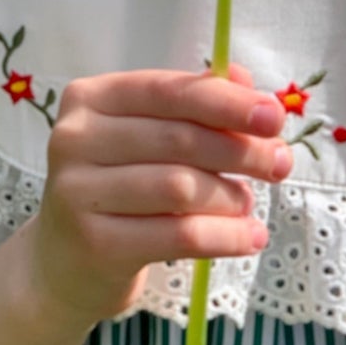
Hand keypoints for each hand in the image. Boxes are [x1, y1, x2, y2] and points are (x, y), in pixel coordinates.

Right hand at [25, 62, 291, 328]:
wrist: (65, 263)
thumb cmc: (120, 186)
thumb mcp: (151, 137)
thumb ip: (196, 104)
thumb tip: (246, 82)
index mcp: (91, 97)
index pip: (169, 91)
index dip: (227, 102)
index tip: (274, 116)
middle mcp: (75, 138)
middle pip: (180, 139)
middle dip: (241, 151)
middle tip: (281, 164)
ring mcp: (77, 192)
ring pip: (181, 188)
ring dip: (231, 196)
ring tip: (249, 205)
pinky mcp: (94, 243)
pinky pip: (179, 236)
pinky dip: (225, 237)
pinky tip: (250, 238)